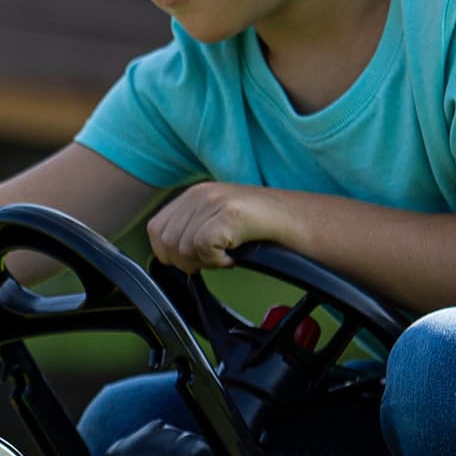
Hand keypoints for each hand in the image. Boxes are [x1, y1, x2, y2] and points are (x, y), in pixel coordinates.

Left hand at [146, 182, 300, 271]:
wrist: (299, 223)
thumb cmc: (259, 229)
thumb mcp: (214, 222)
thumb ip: (187, 231)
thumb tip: (163, 255)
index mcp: (192, 194)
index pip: (156, 231)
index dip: (171, 253)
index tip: (198, 256)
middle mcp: (200, 193)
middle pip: (167, 244)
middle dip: (188, 261)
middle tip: (216, 257)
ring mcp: (214, 201)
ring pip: (182, 249)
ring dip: (205, 262)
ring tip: (228, 253)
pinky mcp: (230, 213)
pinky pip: (202, 249)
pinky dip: (217, 261)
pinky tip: (234, 255)